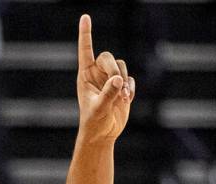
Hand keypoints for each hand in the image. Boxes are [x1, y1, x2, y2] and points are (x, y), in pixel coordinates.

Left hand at [76, 14, 133, 143]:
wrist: (103, 133)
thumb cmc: (94, 122)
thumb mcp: (99, 109)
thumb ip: (108, 94)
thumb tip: (118, 79)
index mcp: (85, 76)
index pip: (85, 51)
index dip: (85, 34)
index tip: (85, 17)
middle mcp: (97, 75)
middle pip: (108, 57)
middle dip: (114, 69)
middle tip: (117, 85)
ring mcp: (109, 80)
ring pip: (122, 66)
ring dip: (124, 81)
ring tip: (122, 98)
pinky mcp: (121, 87)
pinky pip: (130, 78)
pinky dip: (130, 88)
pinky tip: (125, 101)